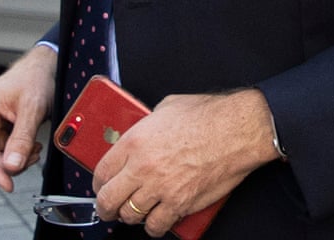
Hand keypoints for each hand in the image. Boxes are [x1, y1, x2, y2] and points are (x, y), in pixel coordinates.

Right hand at [0, 44, 56, 190]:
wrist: (45, 67)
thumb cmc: (34, 79)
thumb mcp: (31, 109)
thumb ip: (21, 138)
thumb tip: (12, 167)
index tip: (7, 184)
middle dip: (8, 165)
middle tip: (31, 159)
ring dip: (17, 161)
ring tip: (35, 150)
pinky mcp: (4, 130)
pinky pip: (7, 152)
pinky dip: (21, 155)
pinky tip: (34, 148)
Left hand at [92, 88, 278, 236]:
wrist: (235, 131)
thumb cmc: (206, 115)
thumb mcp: (164, 109)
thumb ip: (146, 126)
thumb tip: (140, 134)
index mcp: (135, 142)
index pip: (101, 172)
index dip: (98, 182)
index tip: (101, 185)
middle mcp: (143, 168)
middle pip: (109, 199)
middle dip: (106, 206)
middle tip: (109, 206)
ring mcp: (161, 189)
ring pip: (130, 216)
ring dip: (130, 215)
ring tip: (134, 211)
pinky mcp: (181, 204)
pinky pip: (157, 226)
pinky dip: (154, 226)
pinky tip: (156, 219)